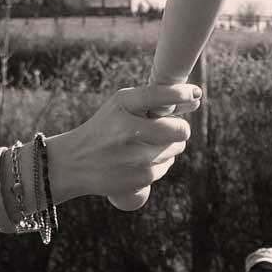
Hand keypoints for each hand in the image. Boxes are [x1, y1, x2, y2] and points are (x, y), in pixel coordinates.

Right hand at [49, 83, 199, 204]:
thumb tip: (196, 99)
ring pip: (176, 149)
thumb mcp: (119, 106)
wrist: (74, 163)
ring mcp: (136, 156)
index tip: (195, 94)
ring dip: (169, 146)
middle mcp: (129, 129)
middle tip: (168, 128)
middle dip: (179, 129)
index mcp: (123, 106)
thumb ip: (154, 99)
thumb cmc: (104, 128)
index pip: (160, 94)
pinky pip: (166, 166)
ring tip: (144, 145)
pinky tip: (139, 160)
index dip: (182, 94)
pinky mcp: (141, 178)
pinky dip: (159, 162)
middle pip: (179, 129)